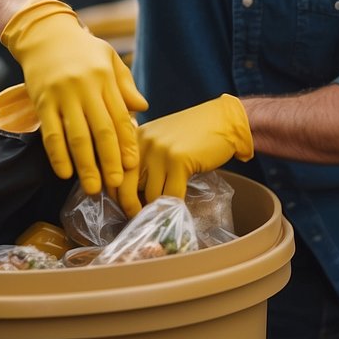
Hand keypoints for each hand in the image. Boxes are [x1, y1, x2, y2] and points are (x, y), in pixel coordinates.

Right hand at [1, 0, 147, 193]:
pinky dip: (57, 155)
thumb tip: (142, 108)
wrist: (44, 33)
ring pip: (76, 137)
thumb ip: (125, 85)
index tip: (133, 166)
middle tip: (116, 185)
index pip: (119, 117)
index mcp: (104, 79)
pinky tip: (64, 173)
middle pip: (100, 131)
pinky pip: (50, 133)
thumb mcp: (109, 58)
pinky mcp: (42, 102)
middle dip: (110, 161)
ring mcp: (61, 96)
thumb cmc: (82, 48)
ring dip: (85, 165)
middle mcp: (84, 88)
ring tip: (93, 187)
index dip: (127, 144)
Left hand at [116, 94, 253, 216]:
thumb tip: (129, 191)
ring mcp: (160, 152)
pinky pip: (171, 195)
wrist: (223, 120)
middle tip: (137, 218)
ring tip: (160, 215)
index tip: (123, 206)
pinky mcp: (179, 161)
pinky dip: (174, 207)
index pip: (114, 172)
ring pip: (150, 195)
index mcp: (134, 137)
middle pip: (125, 186)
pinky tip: (177, 209)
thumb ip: (143, 158)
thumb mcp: (160, 139)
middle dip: (130, 208)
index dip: (116, 194)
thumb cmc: (193, 133)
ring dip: (156, 209)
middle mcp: (143, 143)